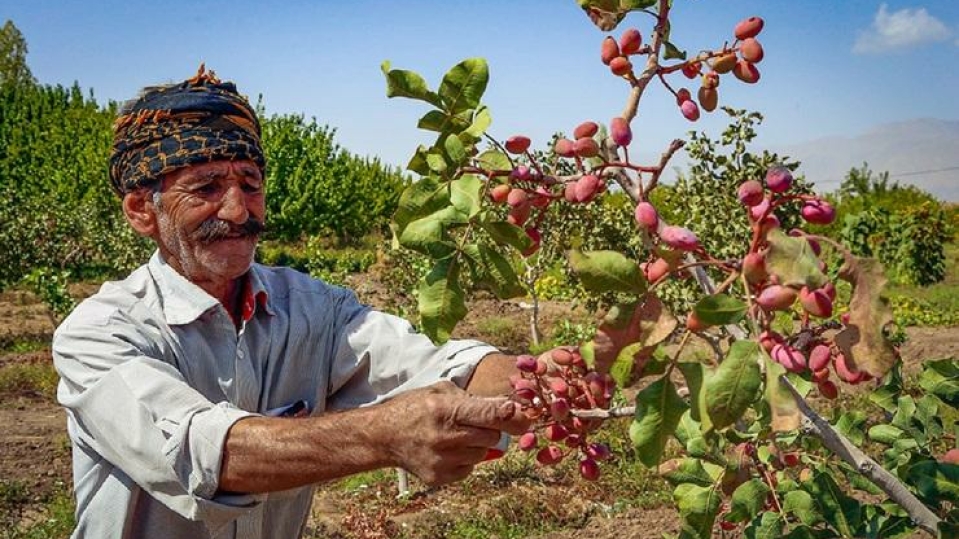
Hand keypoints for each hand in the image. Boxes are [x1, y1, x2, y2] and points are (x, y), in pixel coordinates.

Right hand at [374, 381, 529, 485]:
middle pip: (492, 437)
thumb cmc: (416, 408)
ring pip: (483, 454)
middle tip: (476, 423)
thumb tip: (509, 409)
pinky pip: (470, 468)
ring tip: (456, 435)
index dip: (511, 415)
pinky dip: (466, 459)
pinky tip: (448, 449)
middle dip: (490, 429)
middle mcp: (444, 436)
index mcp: (445, 409)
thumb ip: (474, 400)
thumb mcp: (441, 391)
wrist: (383, 435)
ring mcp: (442, 460)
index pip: (489, 414)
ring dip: (477, 444)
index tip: (524, 416)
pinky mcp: (439, 477)